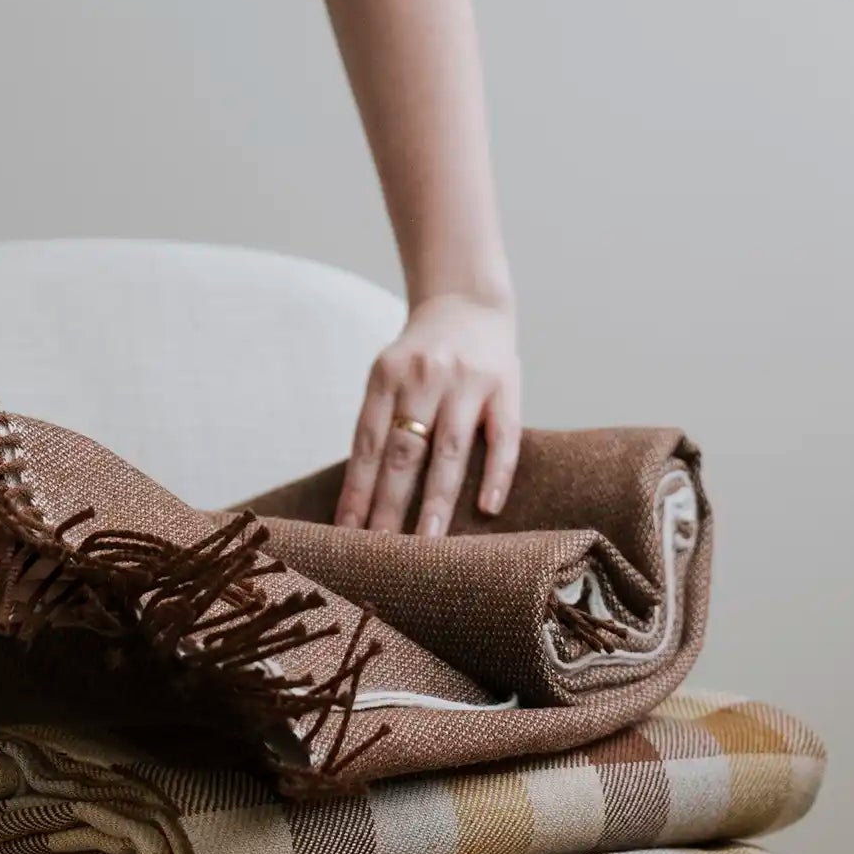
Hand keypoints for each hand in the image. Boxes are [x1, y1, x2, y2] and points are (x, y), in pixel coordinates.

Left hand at [336, 292, 519, 536]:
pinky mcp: (506, 385)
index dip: (357, 491)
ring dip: (437, 500)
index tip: (347, 533)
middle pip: (404, 452)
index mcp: (387, 375)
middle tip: (383, 552)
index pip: (368, 444)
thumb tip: (359, 500)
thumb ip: (380, 424)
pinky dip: (496, 474)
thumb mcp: (390, 376)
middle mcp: (425, 376)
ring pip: (450, 450)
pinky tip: (488, 509)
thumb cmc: (423, 358)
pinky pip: (503, 437)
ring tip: (429, 544)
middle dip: (391, 506)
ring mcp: (467, 380)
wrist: (469, 301)